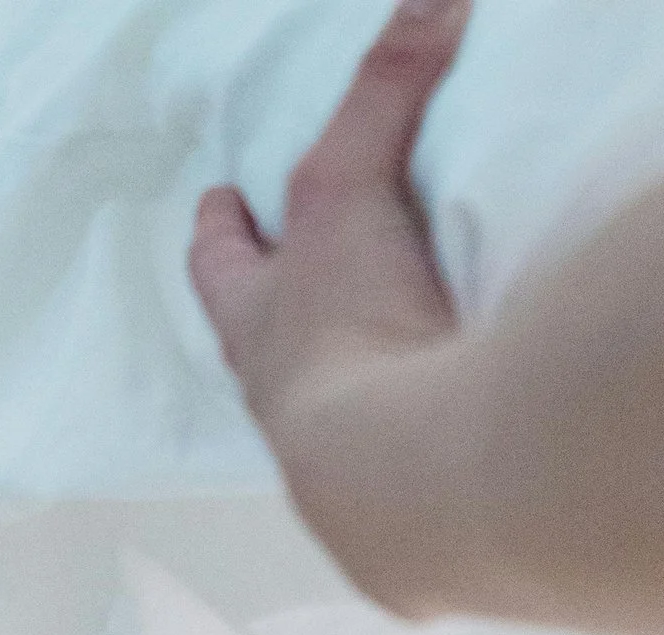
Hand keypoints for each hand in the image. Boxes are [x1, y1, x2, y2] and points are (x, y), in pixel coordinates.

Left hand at [190, 0, 469, 448]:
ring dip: (348, 388)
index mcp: (259, 328)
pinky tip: (447, 430)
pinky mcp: (406, 513)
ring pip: (327, 417)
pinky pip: (405, 462)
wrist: (403, 484)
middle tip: (289, 289)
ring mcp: (342, 469)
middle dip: (274, 318)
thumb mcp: (352, 191)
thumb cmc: (350, 333)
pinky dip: (419, 439)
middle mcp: (287, 404)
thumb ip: (388, 92)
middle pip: (263, 351)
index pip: (220, 269)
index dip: (218, 233)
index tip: (217, 203)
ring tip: (380, 359)